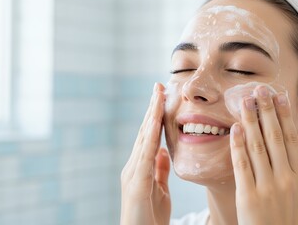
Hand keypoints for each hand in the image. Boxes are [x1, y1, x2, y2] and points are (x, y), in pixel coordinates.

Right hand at [120, 83, 170, 224]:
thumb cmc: (150, 217)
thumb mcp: (160, 189)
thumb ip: (160, 169)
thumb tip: (163, 150)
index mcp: (142, 167)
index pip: (150, 136)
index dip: (155, 116)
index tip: (162, 97)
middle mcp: (135, 166)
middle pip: (146, 132)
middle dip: (152, 108)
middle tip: (159, 86)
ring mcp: (133, 173)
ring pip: (144, 138)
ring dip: (151, 116)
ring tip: (158, 95)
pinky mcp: (137, 183)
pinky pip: (146, 155)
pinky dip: (150, 137)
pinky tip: (155, 122)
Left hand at [230, 85, 297, 224]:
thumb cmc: (292, 224)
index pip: (291, 139)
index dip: (285, 116)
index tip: (279, 96)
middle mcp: (284, 178)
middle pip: (274, 137)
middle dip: (266, 110)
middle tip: (259, 89)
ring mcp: (266, 187)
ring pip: (258, 146)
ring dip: (251, 120)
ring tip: (245, 101)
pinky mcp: (248, 196)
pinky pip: (242, 165)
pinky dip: (238, 145)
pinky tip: (235, 128)